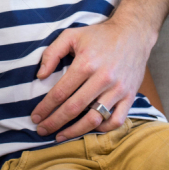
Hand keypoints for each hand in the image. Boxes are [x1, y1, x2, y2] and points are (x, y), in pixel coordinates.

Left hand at [31, 18, 148, 141]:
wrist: (133, 33)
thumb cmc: (98, 35)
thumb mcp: (71, 35)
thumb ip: (52, 53)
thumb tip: (40, 76)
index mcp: (86, 63)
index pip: (61, 92)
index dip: (46, 107)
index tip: (35, 117)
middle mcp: (103, 78)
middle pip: (74, 108)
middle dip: (54, 122)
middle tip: (41, 130)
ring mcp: (118, 89)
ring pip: (94, 119)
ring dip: (75, 131)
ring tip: (60, 136)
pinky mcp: (130, 96)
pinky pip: (116, 120)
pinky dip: (102, 129)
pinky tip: (88, 129)